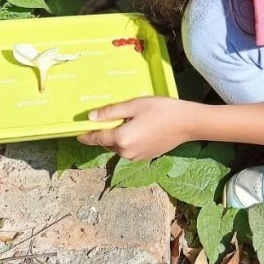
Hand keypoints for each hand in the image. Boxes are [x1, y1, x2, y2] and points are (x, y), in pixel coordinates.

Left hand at [78, 96, 195, 161]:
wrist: (186, 123)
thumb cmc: (160, 110)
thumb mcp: (134, 105)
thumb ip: (111, 112)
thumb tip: (91, 117)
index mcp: (121, 139)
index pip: (97, 138)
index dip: (86, 135)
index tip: (77, 133)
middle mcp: (126, 153)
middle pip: (108, 143)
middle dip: (105, 132)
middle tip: (108, 117)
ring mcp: (136, 157)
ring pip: (119, 147)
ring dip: (118, 136)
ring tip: (127, 120)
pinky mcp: (145, 158)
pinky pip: (129, 150)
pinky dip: (128, 141)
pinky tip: (138, 128)